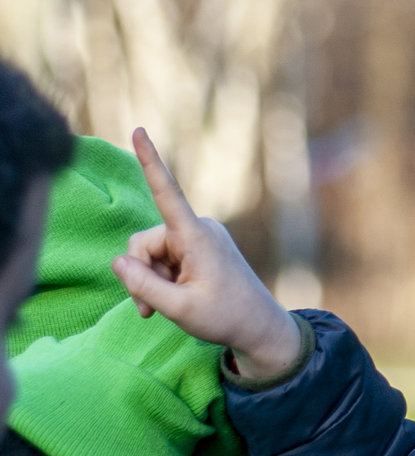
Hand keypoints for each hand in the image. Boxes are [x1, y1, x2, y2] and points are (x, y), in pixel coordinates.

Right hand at [111, 129, 302, 380]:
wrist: (256, 325)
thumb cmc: (223, 317)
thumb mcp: (178, 307)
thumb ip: (143, 284)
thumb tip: (117, 260)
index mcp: (197, 236)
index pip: (167, 193)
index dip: (150, 162)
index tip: (139, 130)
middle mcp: (196, 229)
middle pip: (142, 244)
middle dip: (139, 275)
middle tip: (150, 309)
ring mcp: (196, 237)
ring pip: (147, 255)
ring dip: (148, 282)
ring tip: (162, 307)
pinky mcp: (195, 248)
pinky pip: (160, 260)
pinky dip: (157, 281)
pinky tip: (166, 302)